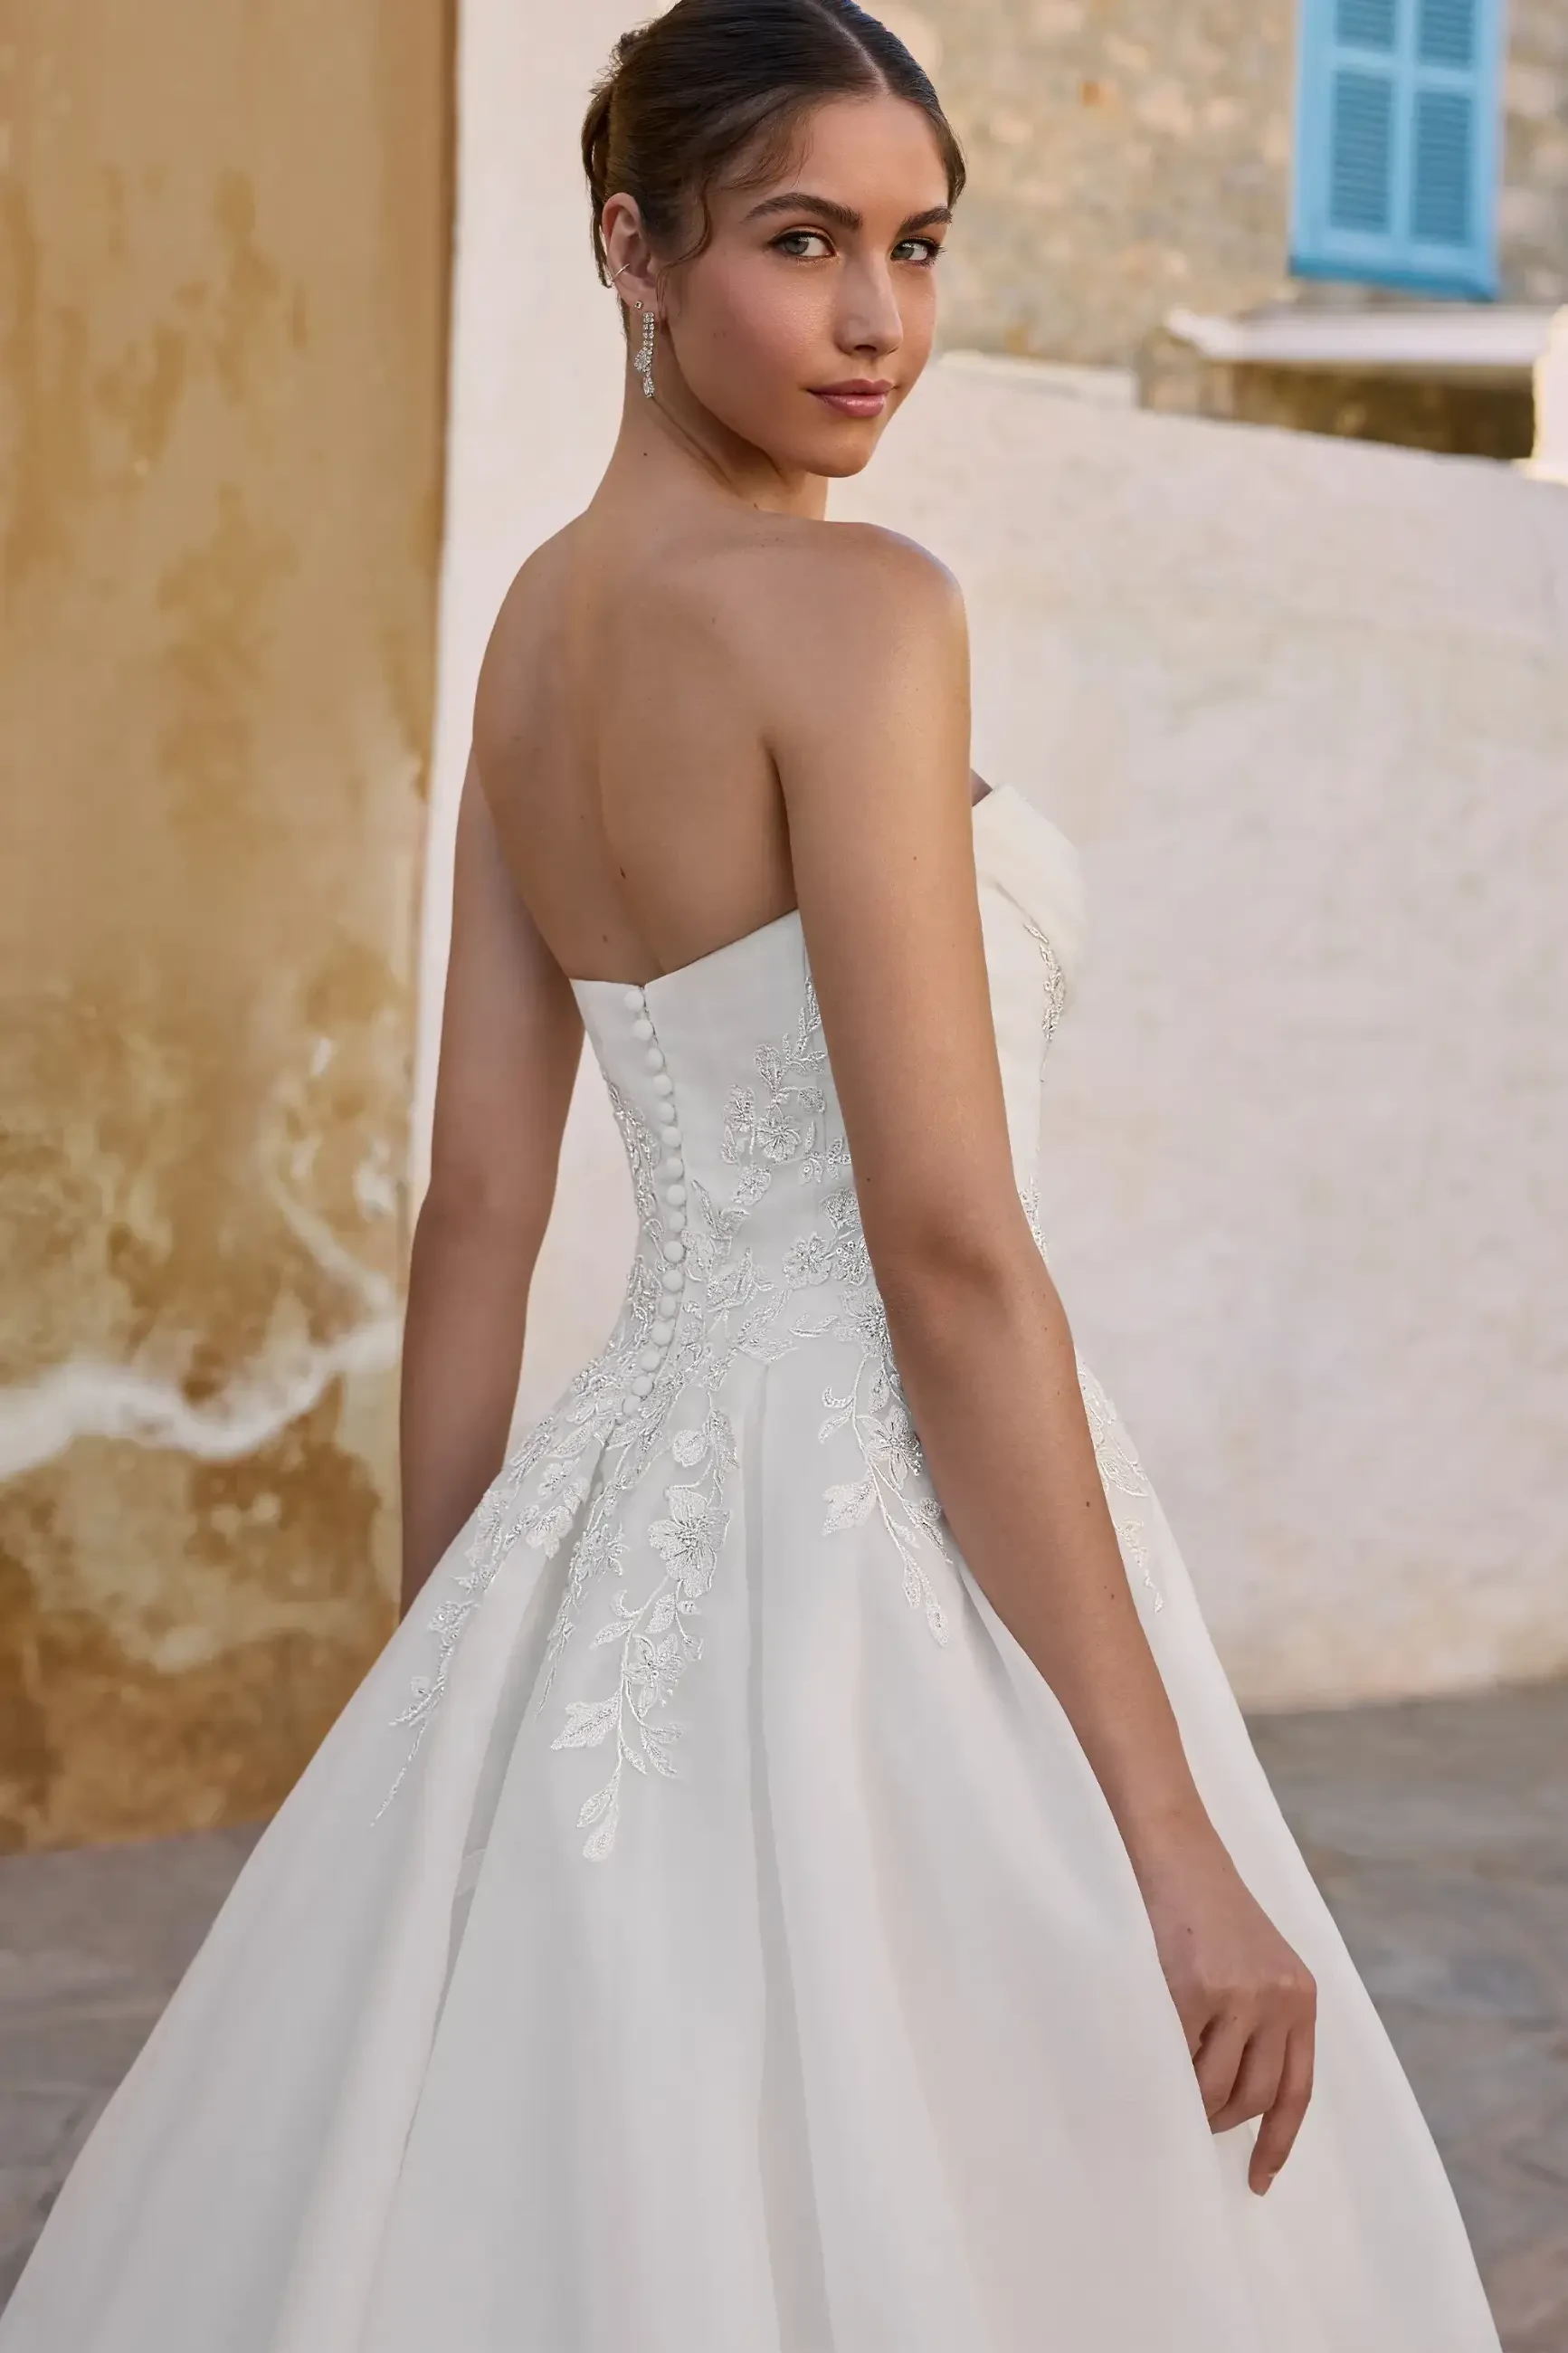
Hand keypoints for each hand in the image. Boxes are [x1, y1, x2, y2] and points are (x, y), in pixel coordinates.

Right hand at [1128, 1822, 1316, 2195]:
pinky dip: (1162, 2066)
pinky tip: (1149, 2059)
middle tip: (1193, 2118)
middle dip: (1221, 2120)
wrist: (1175, 1849)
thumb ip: (1258, 2017)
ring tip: (1168, 2088)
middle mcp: (1280, 1999)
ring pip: (1214, 2085)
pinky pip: (1177, 2053)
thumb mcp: (1254, 1961)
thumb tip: (1233, 2093)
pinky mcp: (1196, 1989)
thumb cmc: (1205, 1906)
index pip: (1298, 2088)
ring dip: (1190, 2100)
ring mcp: (1239, 1995)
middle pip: (1256, 2095)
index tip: (1261, 2179)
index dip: (1278, 2140)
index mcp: (1301, 1996)